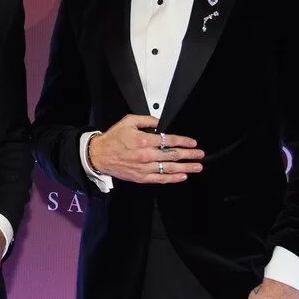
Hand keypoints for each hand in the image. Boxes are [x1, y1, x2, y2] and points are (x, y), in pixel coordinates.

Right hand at [89, 114, 203, 183]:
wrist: (99, 155)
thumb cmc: (113, 138)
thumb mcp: (128, 121)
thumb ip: (147, 120)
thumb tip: (160, 122)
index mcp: (144, 140)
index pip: (169, 140)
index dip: (183, 141)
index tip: (192, 142)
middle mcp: (146, 155)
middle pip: (173, 155)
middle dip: (189, 155)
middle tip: (200, 154)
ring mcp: (144, 168)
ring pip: (169, 168)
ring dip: (186, 168)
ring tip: (197, 167)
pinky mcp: (141, 177)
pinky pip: (160, 179)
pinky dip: (173, 178)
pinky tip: (182, 176)